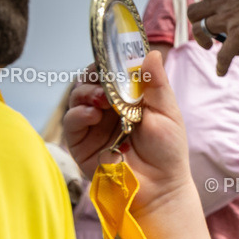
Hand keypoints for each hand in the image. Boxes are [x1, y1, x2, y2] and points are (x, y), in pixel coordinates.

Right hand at [64, 51, 192, 216]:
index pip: (109, 72)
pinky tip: (93, 113)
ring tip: (102, 98)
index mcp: (127, 99)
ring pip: (76, 97)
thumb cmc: (167, 151)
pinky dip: (79, 113)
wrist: (161, 186)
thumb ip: (156, 82)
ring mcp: (92, 125)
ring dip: (87, 92)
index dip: (107, 63)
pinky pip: (71, 122)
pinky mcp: (81, 144)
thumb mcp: (167, 111)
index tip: (111, 58)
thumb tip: (151, 51)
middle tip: (105, 79)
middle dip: (94, 76)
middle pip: (89, 81)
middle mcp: (107, 109)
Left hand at [187, 0, 238, 76]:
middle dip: (196, 21)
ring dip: (202, 40)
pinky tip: (221, 72)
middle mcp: (220, 1)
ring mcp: (226, 19)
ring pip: (200, 30)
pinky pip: (223, 55)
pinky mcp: (237, 36)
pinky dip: (221, 65)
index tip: (217, 8)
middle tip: (205, 28)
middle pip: (194, 11)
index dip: (211, 3)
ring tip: (208, 47)